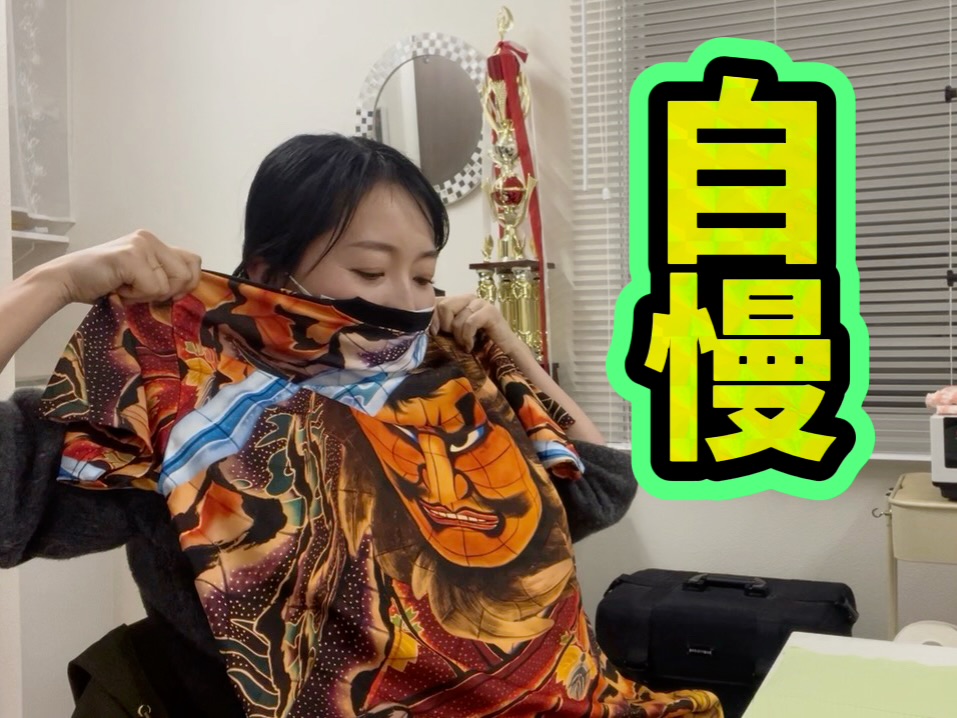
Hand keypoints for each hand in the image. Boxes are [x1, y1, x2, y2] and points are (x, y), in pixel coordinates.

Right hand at [37, 229, 201, 304]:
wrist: (67, 280)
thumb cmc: (104, 283)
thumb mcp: (142, 276)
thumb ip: (164, 275)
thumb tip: (190, 289)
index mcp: (155, 242)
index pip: (194, 262)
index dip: (186, 283)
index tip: (165, 292)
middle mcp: (149, 239)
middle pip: (186, 274)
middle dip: (166, 292)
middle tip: (139, 290)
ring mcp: (140, 245)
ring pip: (168, 284)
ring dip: (146, 295)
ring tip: (124, 286)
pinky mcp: (130, 257)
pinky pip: (153, 287)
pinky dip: (135, 296)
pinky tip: (117, 287)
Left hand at [432, 294, 522, 353]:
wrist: (503, 351)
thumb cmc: (477, 343)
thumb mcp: (454, 333)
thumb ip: (442, 325)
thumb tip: (425, 326)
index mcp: (458, 300)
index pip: (436, 301)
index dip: (432, 319)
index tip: (435, 334)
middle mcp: (468, 298)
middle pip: (444, 306)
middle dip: (446, 327)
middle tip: (454, 339)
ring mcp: (480, 303)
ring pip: (457, 318)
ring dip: (459, 337)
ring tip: (465, 344)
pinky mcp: (490, 311)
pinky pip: (470, 323)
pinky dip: (468, 337)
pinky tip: (470, 345)